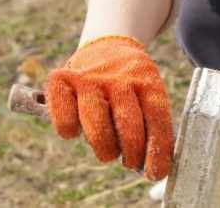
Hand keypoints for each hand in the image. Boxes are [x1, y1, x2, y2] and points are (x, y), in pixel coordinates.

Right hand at [46, 35, 173, 179]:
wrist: (106, 46)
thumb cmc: (130, 87)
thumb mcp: (148, 95)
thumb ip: (150, 125)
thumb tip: (150, 169)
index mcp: (148, 82)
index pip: (156, 119)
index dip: (157, 152)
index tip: (155, 173)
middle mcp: (119, 78)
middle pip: (128, 125)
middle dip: (130, 153)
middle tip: (128, 160)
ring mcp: (89, 78)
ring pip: (97, 124)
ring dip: (104, 148)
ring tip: (107, 151)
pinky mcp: (62, 79)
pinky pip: (64, 117)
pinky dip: (69, 131)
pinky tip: (76, 130)